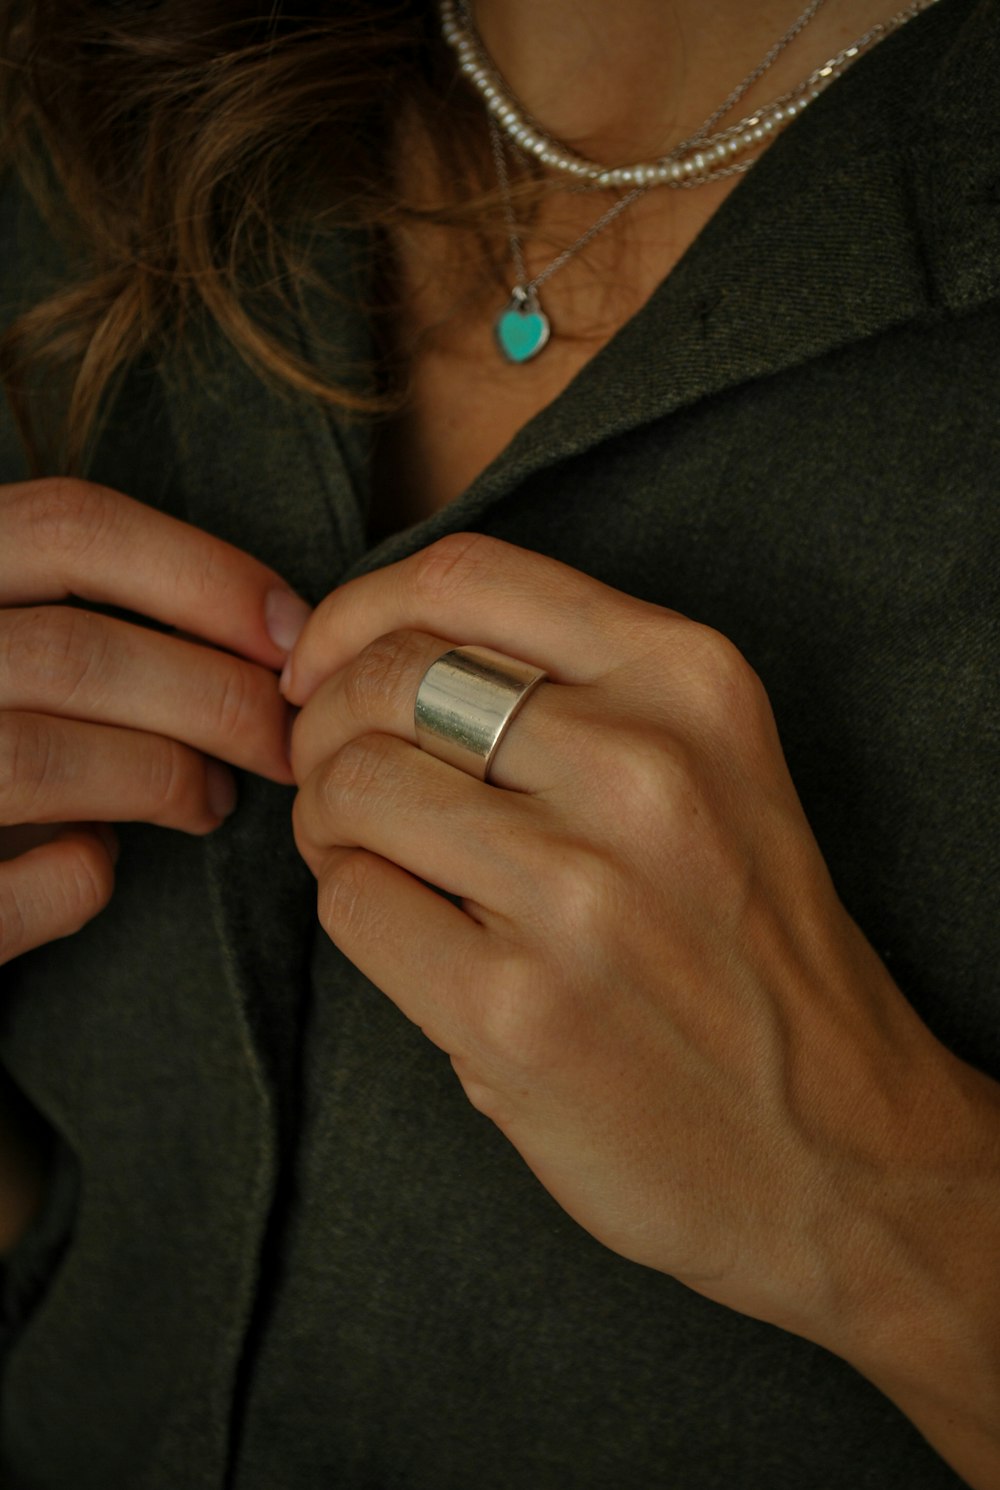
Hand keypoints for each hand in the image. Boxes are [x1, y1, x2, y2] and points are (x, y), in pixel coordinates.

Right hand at [0, 476, 308, 964]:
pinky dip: (76, 879)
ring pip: (41, 760)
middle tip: (280, 741)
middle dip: (213, 696)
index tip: (294, 634)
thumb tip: (245, 637)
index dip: (204, 573)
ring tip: (210, 801)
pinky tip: (95, 865)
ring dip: (159, 779)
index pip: (68, 525)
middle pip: (74, 649)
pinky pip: (5, 888)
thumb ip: (59, 614)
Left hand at [286, 534, 999, 1479]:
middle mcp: (641, 765)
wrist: (836, 1147)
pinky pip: (351, 904)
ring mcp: (577, 891)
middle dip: (323, 723)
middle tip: (332, 777)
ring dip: (328, 820)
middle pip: (388, 677)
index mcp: (691, 681)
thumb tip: (368, 660)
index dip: (359, 613)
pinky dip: (349, 906)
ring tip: (367, 856)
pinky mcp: (515, 1011)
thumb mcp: (709, 767)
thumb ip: (569, 692)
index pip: (464, 575)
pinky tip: (403, 927)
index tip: (325, 667)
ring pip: (351, 785)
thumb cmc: (748, 948)